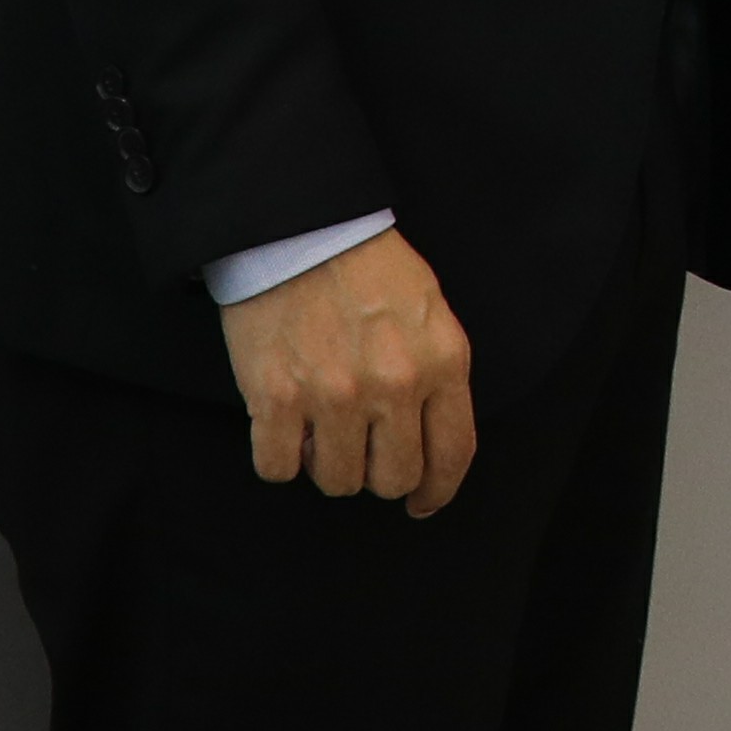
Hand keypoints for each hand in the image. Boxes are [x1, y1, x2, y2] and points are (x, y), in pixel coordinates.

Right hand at [216, 226, 478, 512]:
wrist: (299, 228)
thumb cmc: (366, 265)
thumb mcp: (430, 310)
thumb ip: (437, 373)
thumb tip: (432, 438)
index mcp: (441, 361)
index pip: (453, 453)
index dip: (437, 490)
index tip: (422, 502)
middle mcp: (394, 385)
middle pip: (393, 478)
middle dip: (377, 472)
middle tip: (361, 447)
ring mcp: (334, 396)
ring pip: (338, 481)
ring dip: (327, 463)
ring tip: (319, 424)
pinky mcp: (276, 399)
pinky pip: (279, 468)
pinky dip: (279, 456)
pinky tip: (283, 424)